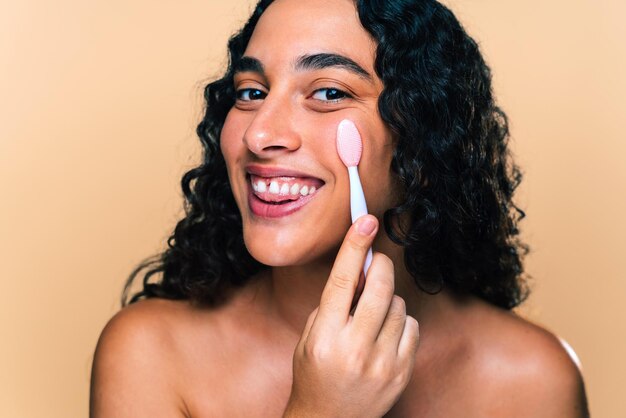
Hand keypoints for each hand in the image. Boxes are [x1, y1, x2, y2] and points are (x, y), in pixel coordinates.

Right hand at [284, 215, 419, 417]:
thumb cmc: (314, 372)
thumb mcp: (311, 336)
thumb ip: (334, 303)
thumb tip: (361, 268)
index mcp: (325, 337)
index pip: (341, 282)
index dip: (354, 247)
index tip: (365, 221)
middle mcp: (354, 349)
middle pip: (379, 288)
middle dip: (381, 267)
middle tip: (376, 262)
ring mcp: (382, 363)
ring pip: (397, 305)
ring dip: (386, 300)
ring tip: (371, 317)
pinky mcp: (402, 373)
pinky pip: (411, 326)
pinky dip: (399, 322)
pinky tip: (384, 335)